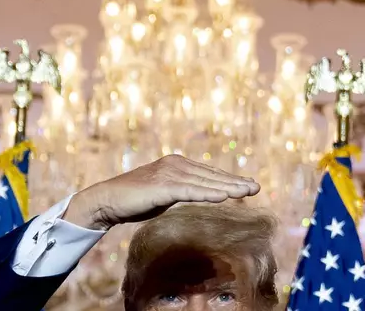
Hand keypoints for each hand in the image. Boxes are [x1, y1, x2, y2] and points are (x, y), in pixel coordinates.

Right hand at [63, 154, 259, 229]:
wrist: (107, 200)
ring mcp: (169, 173)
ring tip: (247, 191)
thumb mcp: (165, 194)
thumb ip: (183, 191)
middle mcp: (175, 165)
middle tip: (257, 187)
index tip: (247, 185)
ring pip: (205, 182)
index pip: (208, 173)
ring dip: (228, 187)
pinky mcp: (163, 186)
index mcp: (177, 165)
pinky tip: (224, 197)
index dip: (229, 180)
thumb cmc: (135, 199)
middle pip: (211, 175)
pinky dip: (209, 193)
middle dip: (235, 182)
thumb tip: (201, 194)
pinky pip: (191, 191)